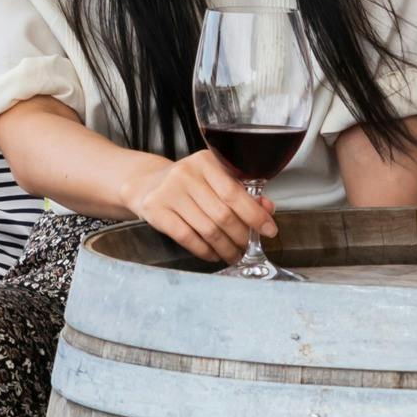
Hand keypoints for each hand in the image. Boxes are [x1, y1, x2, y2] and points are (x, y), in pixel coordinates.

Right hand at [125, 149, 277, 264]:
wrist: (146, 184)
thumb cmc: (187, 184)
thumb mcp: (213, 179)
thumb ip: (241, 191)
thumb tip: (267, 209)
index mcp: (206, 161)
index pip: (235, 192)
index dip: (255, 215)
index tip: (269, 230)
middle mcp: (187, 174)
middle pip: (222, 214)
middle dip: (241, 236)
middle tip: (248, 247)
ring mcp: (169, 192)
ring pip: (207, 229)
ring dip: (225, 247)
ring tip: (234, 254)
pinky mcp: (156, 211)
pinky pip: (187, 237)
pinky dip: (204, 251)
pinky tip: (213, 254)